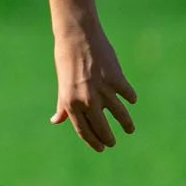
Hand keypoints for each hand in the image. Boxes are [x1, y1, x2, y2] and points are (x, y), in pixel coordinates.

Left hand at [50, 23, 137, 150]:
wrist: (77, 37)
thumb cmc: (67, 61)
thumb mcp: (62, 85)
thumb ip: (63, 105)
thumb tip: (56, 121)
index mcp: (70, 103)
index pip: (84, 130)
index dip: (93, 141)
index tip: (100, 148)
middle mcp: (87, 100)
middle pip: (102, 128)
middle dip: (108, 138)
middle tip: (113, 143)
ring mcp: (103, 90)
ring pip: (120, 115)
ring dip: (126, 124)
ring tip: (129, 129)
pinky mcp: (117, 80)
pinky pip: (128, 95)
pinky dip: (130, 98)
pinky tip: (130, 99)